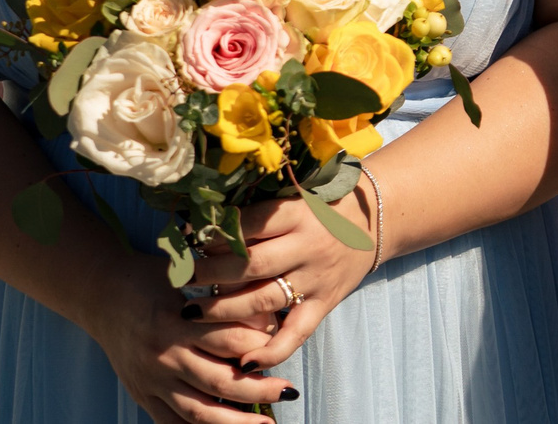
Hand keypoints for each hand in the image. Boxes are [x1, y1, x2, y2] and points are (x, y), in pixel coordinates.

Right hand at [81, 271, 285, 423]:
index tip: (284, 346)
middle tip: (289, 392)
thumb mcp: (190, 274)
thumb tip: (270, 317)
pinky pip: (171, 422)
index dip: (262, 346)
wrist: (102, 295)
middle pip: (218, 381)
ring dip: (234, 422)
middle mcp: (164, 355)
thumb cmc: (154, 279)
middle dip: (258, 390)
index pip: (230, 341)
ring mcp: (150, 380)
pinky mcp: (141, 394)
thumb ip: (226, 291)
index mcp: (178, 322)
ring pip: (197, 411)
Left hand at [182, 184, 380, 381]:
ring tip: (192, 311)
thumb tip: (203, 223)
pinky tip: (244, 361)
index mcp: (298, 213)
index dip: (214, 235)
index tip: (188, 240)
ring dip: (223, 310)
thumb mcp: (295, 196)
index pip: (248, 225)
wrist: (376, 217)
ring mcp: (317, 277)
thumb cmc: (323, 206)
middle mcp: (308, 246)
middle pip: (249, 265)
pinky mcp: (324, 302)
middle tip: (181, 278)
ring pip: (263, 300)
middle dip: (208, 274)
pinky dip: (271, 352)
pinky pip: (296, 333)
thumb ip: (257, 208)